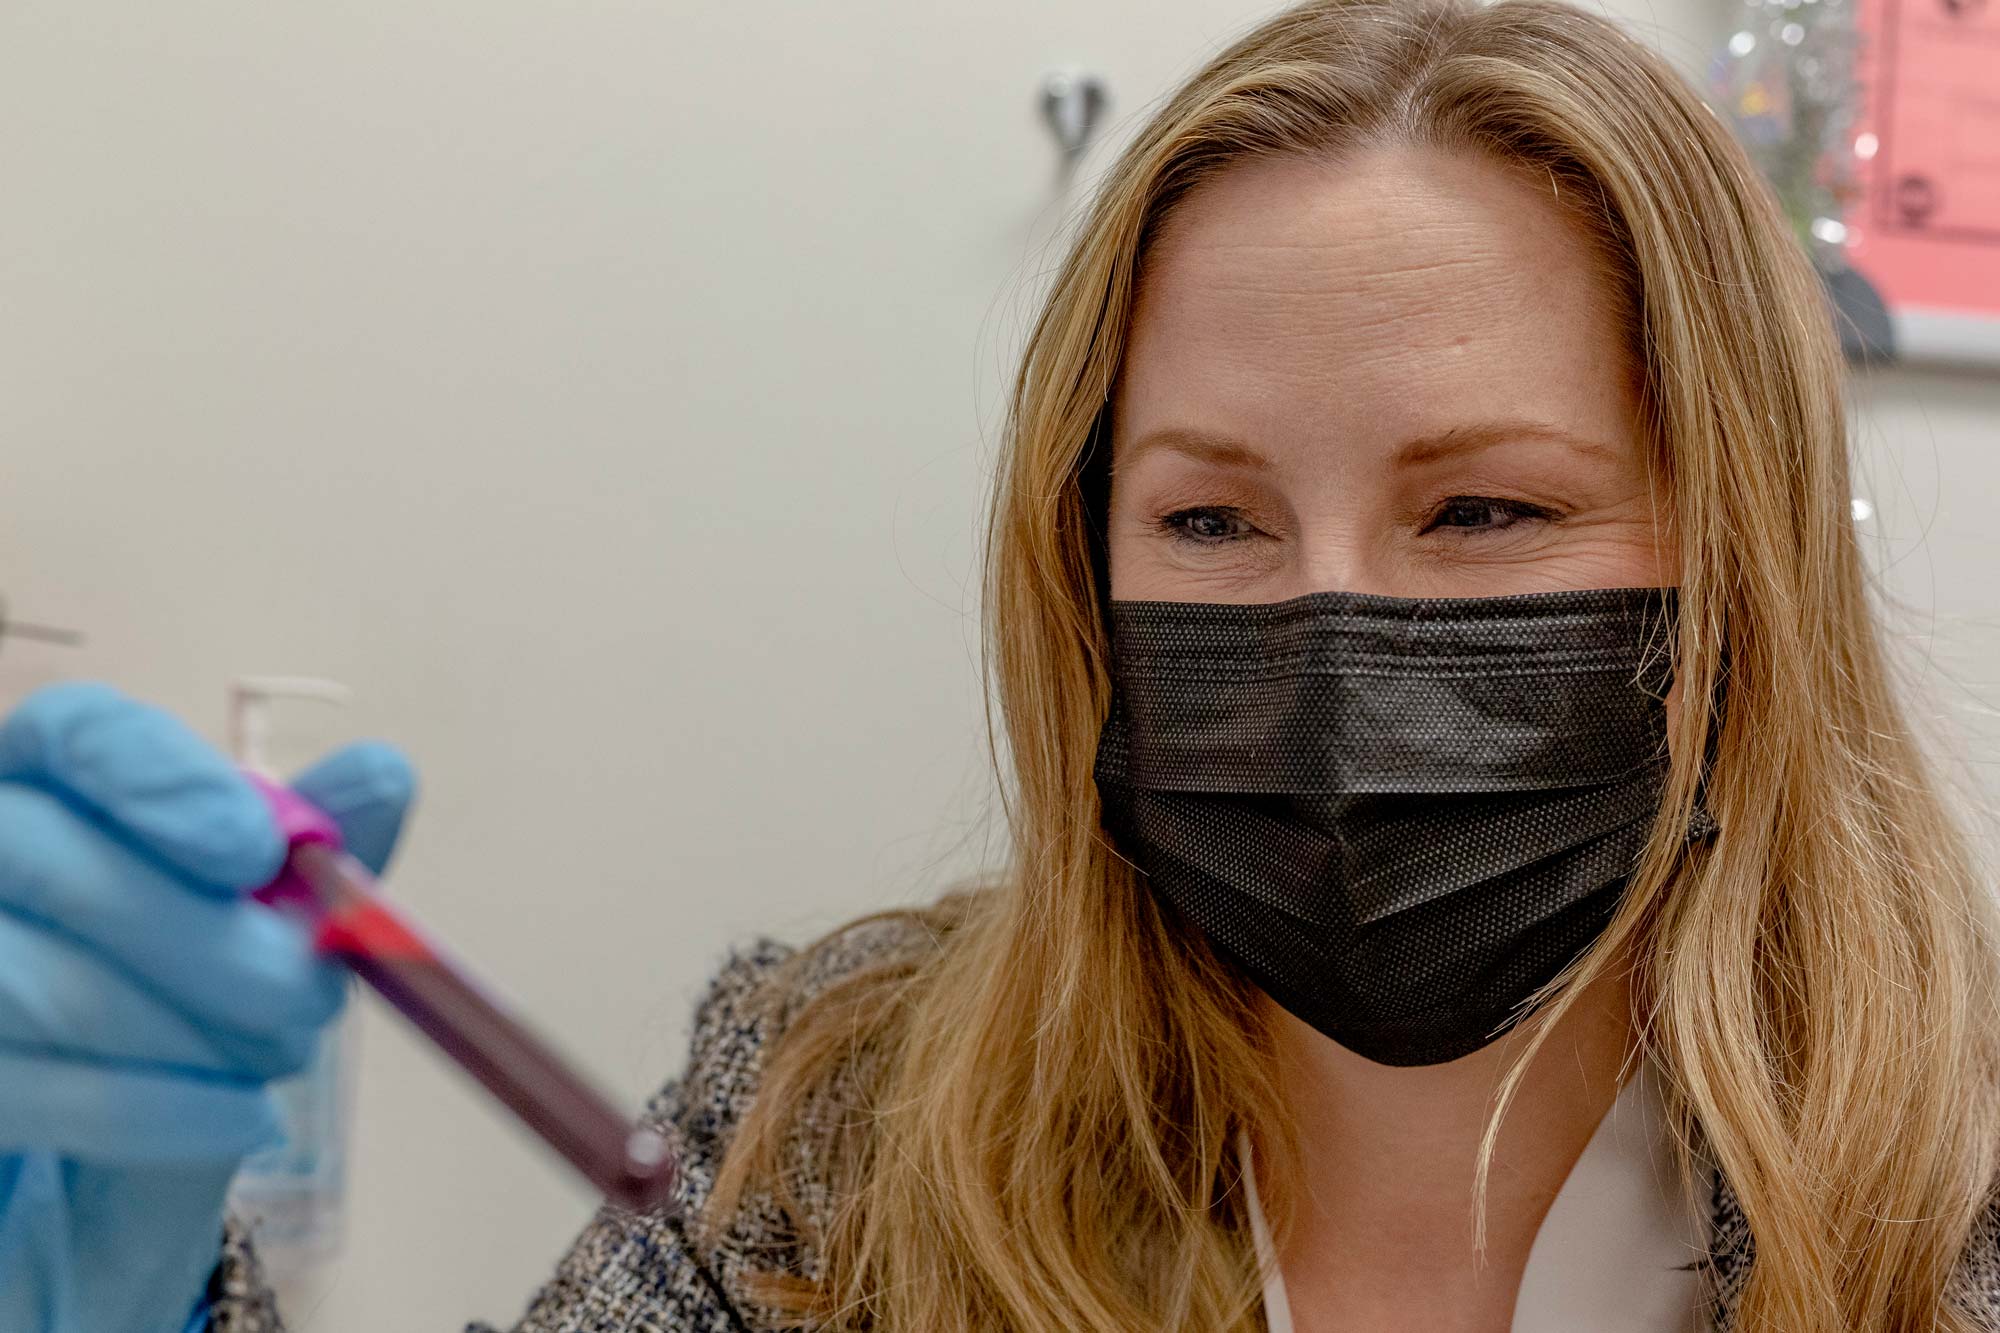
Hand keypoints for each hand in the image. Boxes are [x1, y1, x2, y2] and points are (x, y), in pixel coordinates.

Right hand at [0, 682, 414, 1332]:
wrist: (92, 1211)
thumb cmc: (168, 1046)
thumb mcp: (246, 950)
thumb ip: (304, 862)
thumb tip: (382, 773)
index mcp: (45, 802)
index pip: (72, 734)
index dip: (161, 776)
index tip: (259, 848)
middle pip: (46, 853)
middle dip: (202, 931)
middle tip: (310, 990)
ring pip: (33, 979)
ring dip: (185, 1025)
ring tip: (275, 1056)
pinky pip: (29, 1087)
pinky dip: (156, 1107)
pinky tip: (240, 1118)